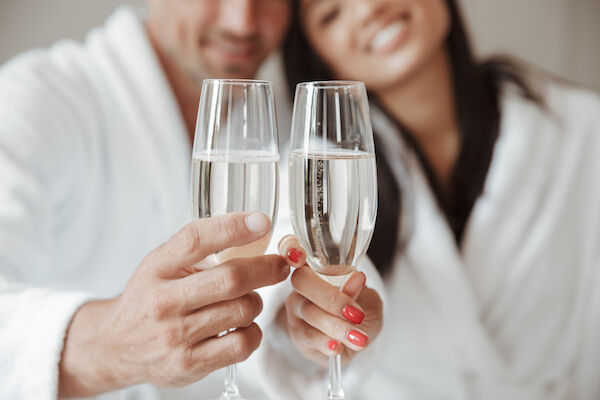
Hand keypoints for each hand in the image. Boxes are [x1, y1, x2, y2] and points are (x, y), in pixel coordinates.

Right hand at [58, 213, 289, 397]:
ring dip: (256, 301)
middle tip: (279, 265)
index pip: (196, 239)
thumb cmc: (148, 298)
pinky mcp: (188, 364)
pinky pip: (242, 343)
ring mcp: (175, 336)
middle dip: (266, 268)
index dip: (234, 227)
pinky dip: (253, 331)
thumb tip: (255, 231)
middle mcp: (163, 301)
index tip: (262, 222)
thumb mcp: (161, 264)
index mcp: (157, 267)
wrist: (114, 346)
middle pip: (231, 278)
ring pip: (242, 310)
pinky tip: (242, 325)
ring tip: (247, 299)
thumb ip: (199, 248)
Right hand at [277, 236, 382, 366]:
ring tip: (359, 338)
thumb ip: (359, 290)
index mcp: (316, 265)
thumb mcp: (368, 298)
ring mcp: (296, 311)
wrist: (359, 339)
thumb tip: (355, 278)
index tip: (299, 256)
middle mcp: (300, 285)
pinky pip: (310, 337)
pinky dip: (327, 343)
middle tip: (356, 314)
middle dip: (331, 298)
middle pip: (302, 282)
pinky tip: (339, 347)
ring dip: (338, 327)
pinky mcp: (298, 335)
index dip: (290, 248)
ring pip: (310, 313)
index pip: (291, 247)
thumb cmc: (361, 310)